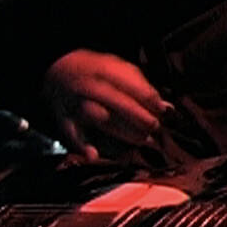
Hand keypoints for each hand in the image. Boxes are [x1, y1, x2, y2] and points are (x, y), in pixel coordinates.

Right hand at [43, 49, 171, 159]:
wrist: (59, 70)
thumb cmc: (100, 73)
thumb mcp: (121, 70)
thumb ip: (143, 88)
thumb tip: (168, 109)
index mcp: (105, 70)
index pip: (130, 85)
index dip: (150, 100)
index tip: (163, 110)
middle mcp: (89, 86)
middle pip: (117, 102)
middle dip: (139, 117)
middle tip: (154, 126)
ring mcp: (75, 103)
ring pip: (99, 118)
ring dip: (122, 131)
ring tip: (142, 139)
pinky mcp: (64, 120)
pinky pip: (70, 134)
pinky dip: (80, 146)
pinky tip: (93, 156)